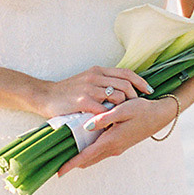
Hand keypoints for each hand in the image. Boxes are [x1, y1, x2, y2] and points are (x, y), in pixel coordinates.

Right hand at [35, 65, 151, 118]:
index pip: (126, 73)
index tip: (148, 91)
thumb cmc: (66, 91)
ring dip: (124, 107)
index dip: (140, 82)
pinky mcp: (83, 101)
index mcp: (98, 71)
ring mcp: (89, 89)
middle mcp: (95, 77)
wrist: (44, 95)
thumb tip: (122, 88)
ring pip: (118, 96)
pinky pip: (104, 110)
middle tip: (138, 106)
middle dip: (135, 97)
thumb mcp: (86, 80)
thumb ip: (102, 82)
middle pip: (125, 85)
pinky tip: (113, 122)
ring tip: (125, 115)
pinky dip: (111, 117)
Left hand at [59, 94, 177, 173]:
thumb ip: (104, 118)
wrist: (159, 116)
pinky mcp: (119, 145)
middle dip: (72, 163)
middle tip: (56, 163)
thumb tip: (86, 126)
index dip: (71, 164)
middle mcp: (113, 148)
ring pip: (93, 157)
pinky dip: (89, 153)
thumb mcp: (123, 110)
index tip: (59, 171)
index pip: (86, 156)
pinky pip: (100, 153)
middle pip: (87, 160)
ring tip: (65, 155)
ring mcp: (117, 148)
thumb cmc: (142, 110)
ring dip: (81, 158)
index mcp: (111, 140)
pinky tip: (82, 146)